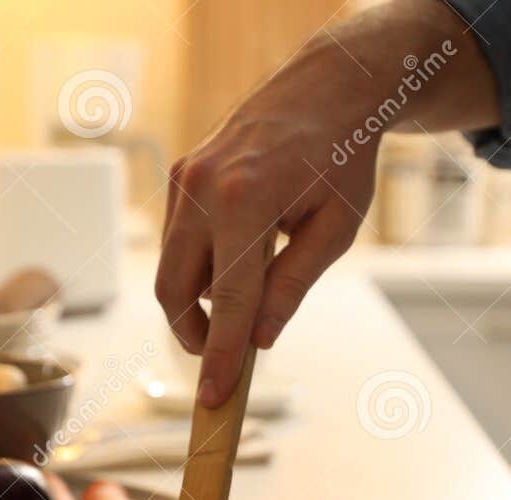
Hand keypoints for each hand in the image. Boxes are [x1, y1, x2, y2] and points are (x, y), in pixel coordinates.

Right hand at [156, 0, 497, 405]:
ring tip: (247, 299)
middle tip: (226, 358)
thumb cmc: (340, 158)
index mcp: (247, 200)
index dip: (220, 355)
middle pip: (175, 290)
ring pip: (170, 270)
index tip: (213, 398)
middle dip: (195, 335)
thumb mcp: (336, 229)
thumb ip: (293, 286)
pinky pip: (176, 243)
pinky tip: (239, 262)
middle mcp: (203, 188)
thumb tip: (260, 340)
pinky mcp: (180, 178)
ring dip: (199, 302)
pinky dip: (200, 269)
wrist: (325, 89)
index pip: (229, 300)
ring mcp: (185, 180)